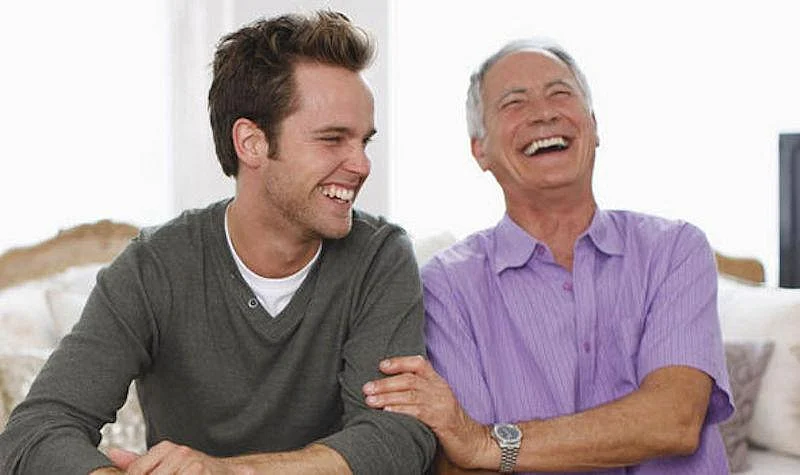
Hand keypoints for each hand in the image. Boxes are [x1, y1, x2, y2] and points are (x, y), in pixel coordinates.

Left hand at [106, 441, 251, 474]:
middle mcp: (179, 452)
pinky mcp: (201, 470)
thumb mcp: (166, 465)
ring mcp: (191, 463)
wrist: (231, 472)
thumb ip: (138, 462)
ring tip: (176, 474)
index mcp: (166, 448)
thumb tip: (111, 453)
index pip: (135, 471)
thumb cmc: (196, 471)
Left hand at [363, 355, 494, 468]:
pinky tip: (387, 412)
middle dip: (385, 383)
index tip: (381, 365)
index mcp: (438, 382)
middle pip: (410, 380)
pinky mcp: (442, 420)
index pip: (419, 363)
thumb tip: (390, 389)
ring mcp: (442, 404)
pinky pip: (418, 412)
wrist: (473, 442)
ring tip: (370, 401)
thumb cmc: (449, 423)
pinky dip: (400, 410)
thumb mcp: (436, 402)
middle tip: (366, 388)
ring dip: (387, 397)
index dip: (399, 362)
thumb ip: (419, 393)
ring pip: (411, 395)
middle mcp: (440, 389)